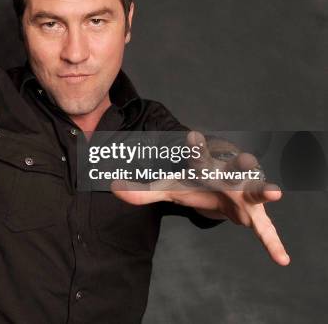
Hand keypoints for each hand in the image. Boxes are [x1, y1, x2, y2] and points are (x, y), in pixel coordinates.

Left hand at [111, 131, 290, 265]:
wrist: (223, 192)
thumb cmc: (198, 185)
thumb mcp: (171, 188)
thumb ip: (145, 190)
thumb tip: (113, 189)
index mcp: (206, 165)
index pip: (200, 154)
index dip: (197, 146)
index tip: (192, 136)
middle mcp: (229, 173)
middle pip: (234, 166)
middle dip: (238, 163)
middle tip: (243, 160)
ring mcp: (244, 192)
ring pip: (255, 188)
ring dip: (262, 189)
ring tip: (272, 192)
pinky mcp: (254, 214)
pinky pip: (265, 228)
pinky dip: (272, 242)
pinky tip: (281, 258)